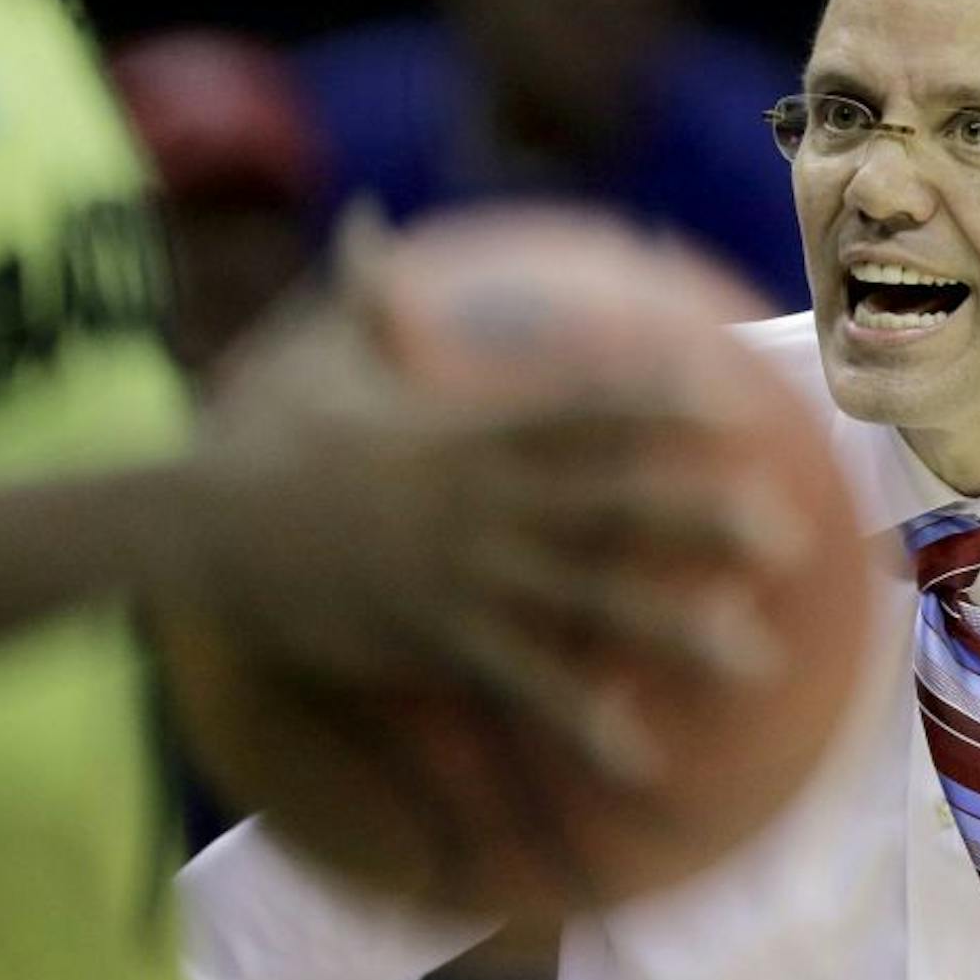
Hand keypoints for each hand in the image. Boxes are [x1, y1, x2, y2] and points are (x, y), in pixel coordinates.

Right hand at [163, 282, 792, 786]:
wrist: (192, 524)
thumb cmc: (260, 435)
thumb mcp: (317, 354)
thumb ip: (367, 297)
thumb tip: (365, 223)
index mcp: (468, 423)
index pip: (586, 404)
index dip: (666, 402)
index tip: (737, 405)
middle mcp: (483, 495)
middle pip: (613, 501)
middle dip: (703, 516)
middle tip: (788, 534)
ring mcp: (464, 571)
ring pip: (589, 599)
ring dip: (676, 627)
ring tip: (754, 658)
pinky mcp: (433, 640)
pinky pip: (523, 684)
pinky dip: (585, 718)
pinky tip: (642, 756)